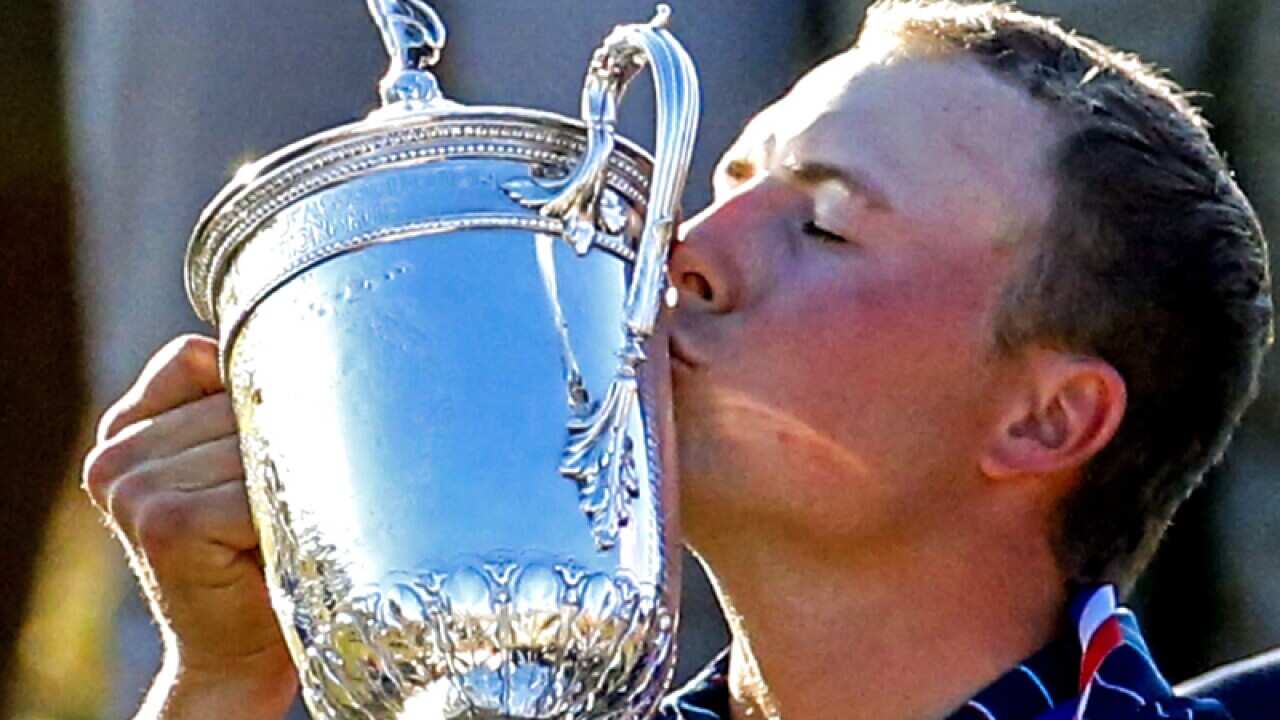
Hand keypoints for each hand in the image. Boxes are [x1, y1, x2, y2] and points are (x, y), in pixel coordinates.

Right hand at [83, 335, 295, 718]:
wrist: (240, 653)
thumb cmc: (255, 552)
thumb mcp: (235, 463)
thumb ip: (236, 404)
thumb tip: (302, 345)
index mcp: (126, 427)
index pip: (206, 360)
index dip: (260, 399)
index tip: (276, 449)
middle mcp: (115, 454)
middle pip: (239, 402)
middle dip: (283, 445)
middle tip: (287, 500)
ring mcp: (133, 488)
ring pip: (254, 443)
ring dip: (288, 481)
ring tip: (278, 523)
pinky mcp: (165, 522)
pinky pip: (256, 488)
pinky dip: (283, 514)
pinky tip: (270, 545)